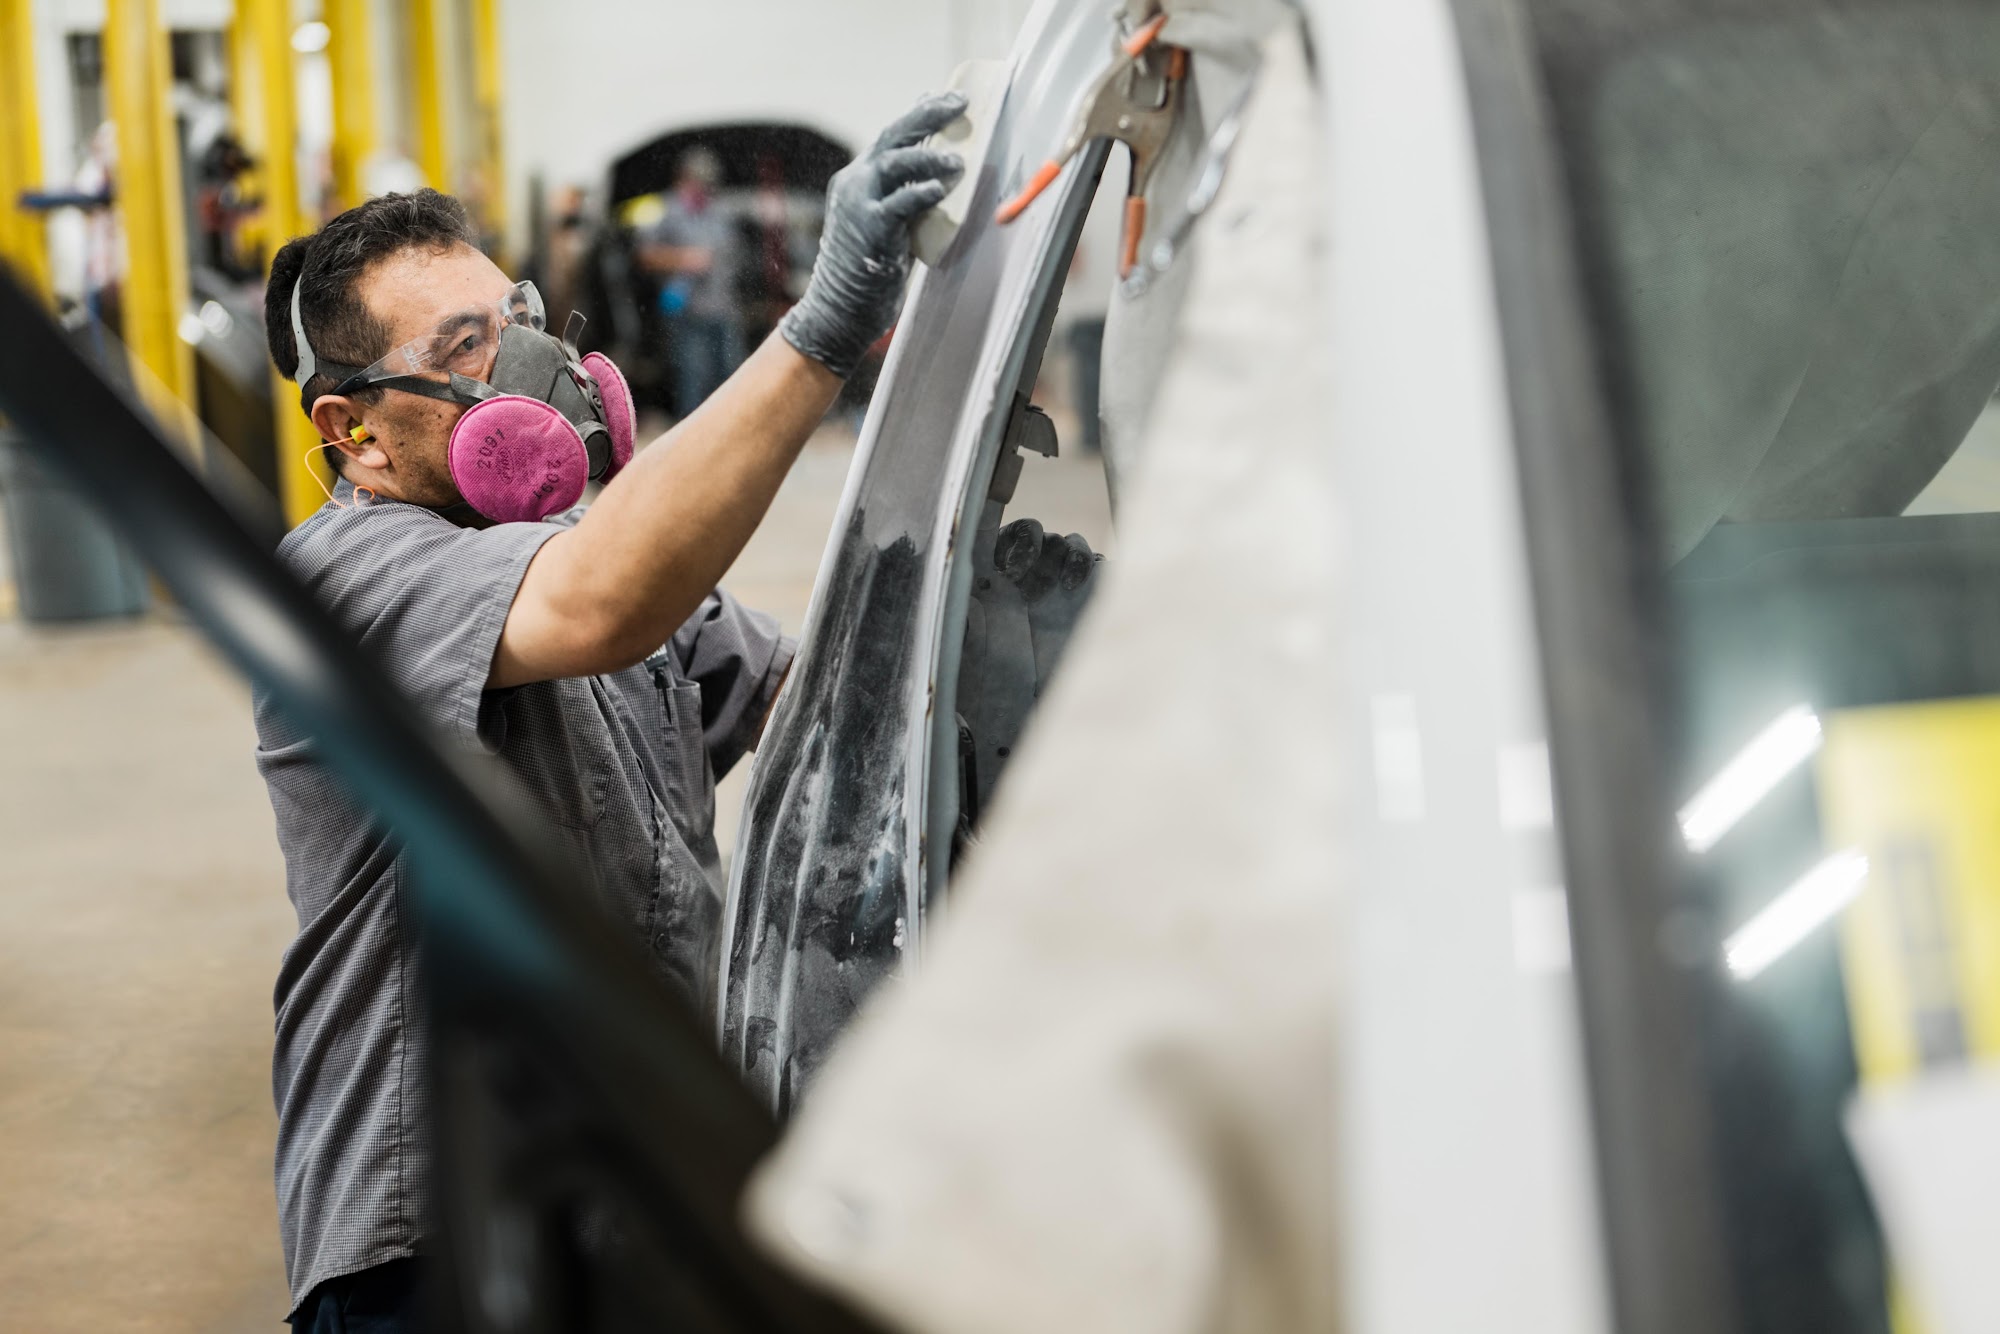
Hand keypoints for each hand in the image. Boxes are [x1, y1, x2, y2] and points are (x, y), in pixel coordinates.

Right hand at [779, 93, 967, 378]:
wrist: (839, 311)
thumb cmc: (869, 272)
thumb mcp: (888, 225)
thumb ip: (905, 197)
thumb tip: (933, 178)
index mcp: (858, 179)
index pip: (891, 137)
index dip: (920, 115)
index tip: (947, 99)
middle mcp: (854, 184)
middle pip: (892, 137)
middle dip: (927, 116)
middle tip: (959, 104)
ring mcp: (858, 204)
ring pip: (893, 162)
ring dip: (928, 156)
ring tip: (959, 158)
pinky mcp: (869, 228)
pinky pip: (898, 203)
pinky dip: (920, 192)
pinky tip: (941, 187)